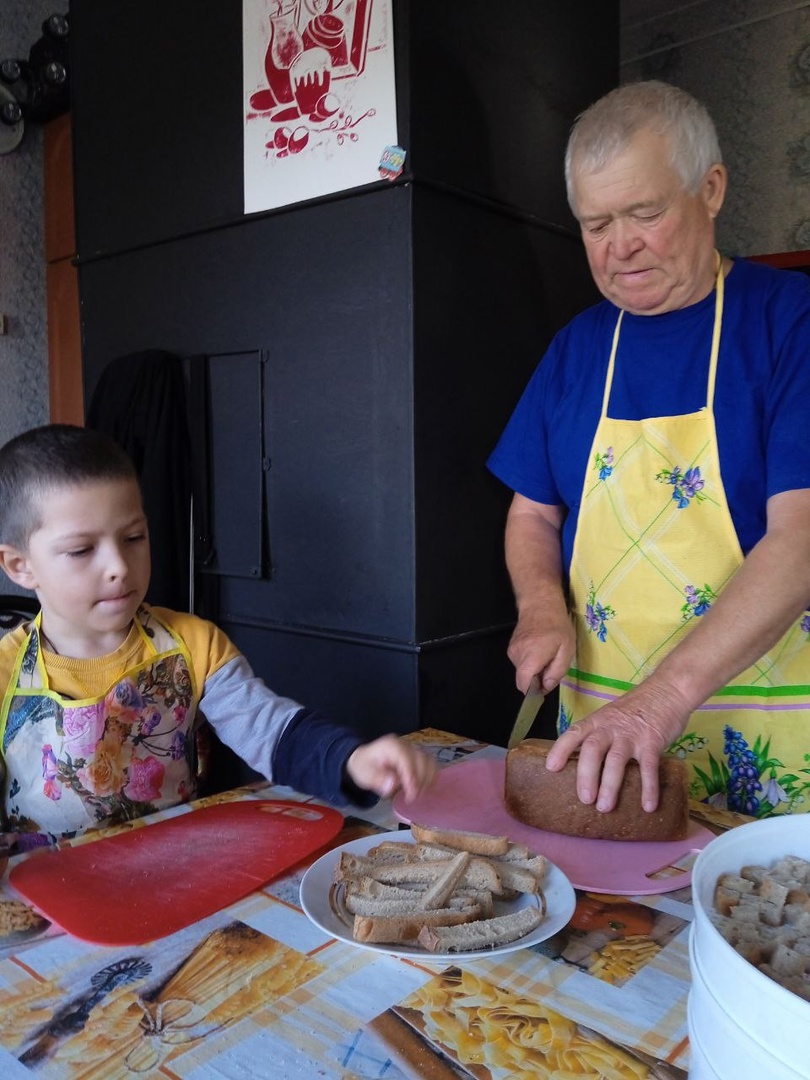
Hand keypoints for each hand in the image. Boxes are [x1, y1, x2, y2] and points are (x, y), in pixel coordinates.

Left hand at [346, 735, 436, 801]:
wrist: (364, 759)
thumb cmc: (364, 766)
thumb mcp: (364, 774)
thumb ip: (378, 779)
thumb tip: (393, 784)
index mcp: (391, 745)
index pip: (406, 759)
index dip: (411, 776)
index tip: (411, 794)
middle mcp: (404, 744)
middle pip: (421, 759)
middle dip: (420, 780)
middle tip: (412, 798)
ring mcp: (412, 749)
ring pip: (429, 761)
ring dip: (427, 779)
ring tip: (419, 794)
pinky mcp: (417, 756)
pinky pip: (430, 764)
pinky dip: (431, 776)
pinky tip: (425, 788)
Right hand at [507, 609, 574, 694]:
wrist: (540, 604)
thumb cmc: (557, 626)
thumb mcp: (567, 650)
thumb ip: (556, 671)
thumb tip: (546, 687)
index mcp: (531, 657)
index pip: (523, 685)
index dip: (534, 691)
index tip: (545, 687)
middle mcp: (517, 656)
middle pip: (524, 679)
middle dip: (537, 678)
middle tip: (551, 664)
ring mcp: (512, 651)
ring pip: (523, 671)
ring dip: (534, 669)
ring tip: (546, 653)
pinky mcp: (511, 647)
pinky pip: (520, 662)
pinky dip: (530, 661)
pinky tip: (539, 648)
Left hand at [545, 679, 690, 812]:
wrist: (668, 691)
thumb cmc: (636, 709)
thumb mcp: (611, 717)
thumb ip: (600, 736)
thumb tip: (586, 767)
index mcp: (597, 721)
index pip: (574, 733)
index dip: (560, 749)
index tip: (551, 768)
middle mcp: (611, 727)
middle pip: (592, 749)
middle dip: (586, 775)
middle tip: (585, 799)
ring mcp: (631, 734)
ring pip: (616, 760)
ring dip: (610, 785)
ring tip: (605, 807)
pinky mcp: (652, 741)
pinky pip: (648, 767)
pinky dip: (648, 787)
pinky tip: (647, 806)